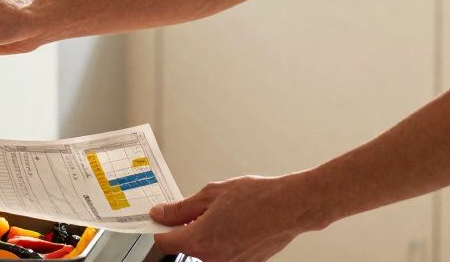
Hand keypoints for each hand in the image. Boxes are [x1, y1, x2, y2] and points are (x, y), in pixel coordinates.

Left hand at [151, 174, 317, 261]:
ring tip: (228, 213)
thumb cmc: (256, 198)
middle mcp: (213, 259)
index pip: (164, 242)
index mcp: (200, 241)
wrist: (289, 207)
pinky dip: (225, 239)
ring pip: (206, 249)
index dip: (161, 227)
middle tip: (205, 207)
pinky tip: (238, 223)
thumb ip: (181, 208)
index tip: (162, 218)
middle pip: (187, 245)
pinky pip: (224, 253)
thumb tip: (160, 214)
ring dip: (209, 233)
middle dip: (189, 227)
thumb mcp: (211, 194)